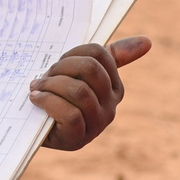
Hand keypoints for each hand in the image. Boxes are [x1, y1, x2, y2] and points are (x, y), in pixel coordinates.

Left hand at [32, 36, 150, 150]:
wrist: (32, 125)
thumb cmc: (57, 93)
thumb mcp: (78, 71)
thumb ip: (110, 56)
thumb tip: (147, 41)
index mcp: (114, 86)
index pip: (98, 53)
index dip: (72, 53)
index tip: (58, 63)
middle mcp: (110, 105)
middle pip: (89, 69)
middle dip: (60, 68)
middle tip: (44, 77)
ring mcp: (97, 123)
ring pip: (79, 90)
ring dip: (50, 85)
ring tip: (38, 88)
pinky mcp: (78, 138)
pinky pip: (70, 114)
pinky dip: (47, 101)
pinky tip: (36, 99)